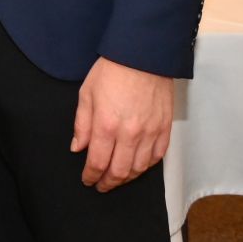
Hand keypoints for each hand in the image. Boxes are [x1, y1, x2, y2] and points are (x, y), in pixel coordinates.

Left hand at [72, 57, 174, 190]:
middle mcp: (130, 133)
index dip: (91, 176)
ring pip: (140, 168)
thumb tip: (78, 147)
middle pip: (119, 171)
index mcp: (106, 125)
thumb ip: (82, 124)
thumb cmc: (112, 71)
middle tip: (101, 185)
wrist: (143, 56)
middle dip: (108, 182)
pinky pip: (158, 156)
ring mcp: (150, 132)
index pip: (97, 162)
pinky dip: (147, 166)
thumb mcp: (86, 94)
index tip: (87, 180)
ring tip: (117, 179)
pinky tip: (138, 167)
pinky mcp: (165, 128)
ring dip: (127, 178)